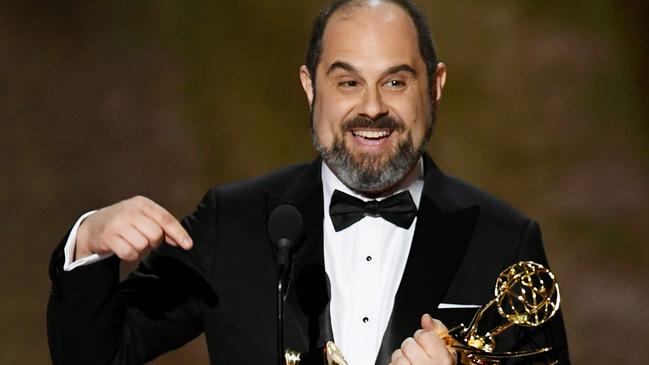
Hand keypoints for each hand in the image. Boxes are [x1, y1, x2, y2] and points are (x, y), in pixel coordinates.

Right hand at [75, 195, 192, 261]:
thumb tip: (182, 241)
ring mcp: (118, 223)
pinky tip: (124, 249)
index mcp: (143, 203)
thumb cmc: (126, 222)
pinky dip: (131, 256)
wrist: (94, 225)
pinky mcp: (108, 237)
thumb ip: (163, 226)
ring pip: (143, 245)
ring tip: (132, 243)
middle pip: (156, 235)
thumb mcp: (144, 217)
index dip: (179, 233)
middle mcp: (130, 211)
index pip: (166, 219)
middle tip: (144, 240)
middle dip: (153, 242)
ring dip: (141, 250)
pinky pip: (129, 253)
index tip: (188, 245)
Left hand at [389, 313, 456, 364]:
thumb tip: (427, 318)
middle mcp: (425, 364)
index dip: (424, 340)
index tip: (428, 347)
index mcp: (441, 358)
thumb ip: (437, 334)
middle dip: (412, 349)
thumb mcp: (446, 355)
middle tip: (421, 359)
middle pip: (409, 342)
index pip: (424, 334)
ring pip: (397, 353)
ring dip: (403, 359)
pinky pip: (391, 364)